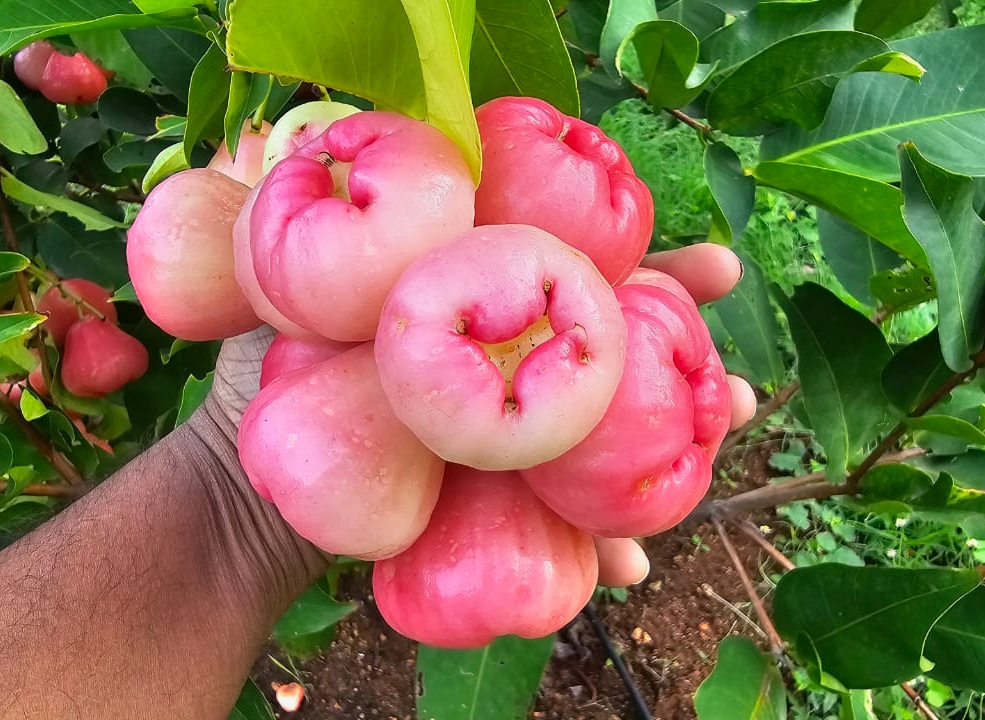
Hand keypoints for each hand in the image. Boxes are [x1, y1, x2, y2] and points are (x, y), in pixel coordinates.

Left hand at [192, 242, 755, 586]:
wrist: (238, 492)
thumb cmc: (257, 375)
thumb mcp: (274, 292)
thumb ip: (300, 219)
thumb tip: (301, 136)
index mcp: (475, 305)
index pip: (578, 274)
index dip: (656, 275)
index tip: (724, 273)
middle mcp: (499, 368)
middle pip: (614, 362)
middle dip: (691, 371)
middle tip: (747, 396)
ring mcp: (497, 441)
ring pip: (599, 448)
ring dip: (665, 461)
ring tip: (715, 480)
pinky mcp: (484, 505)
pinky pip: (548, 524)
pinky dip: (588, 544)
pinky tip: (625, 564)